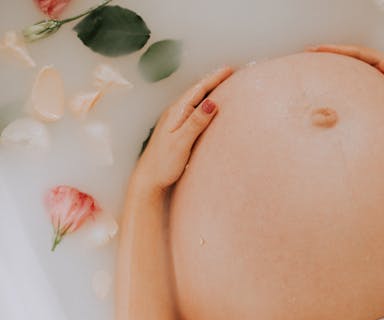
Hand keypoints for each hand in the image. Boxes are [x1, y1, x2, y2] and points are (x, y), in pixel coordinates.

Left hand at [131, 66, 233, 196]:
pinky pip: (193, 111)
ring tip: (222, 85)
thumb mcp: (181, 142)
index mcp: (176, 113)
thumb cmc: (163, 164)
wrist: (147, 180)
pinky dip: (204, 104)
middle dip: (213, 81)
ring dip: (208, 91)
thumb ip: (196, 122)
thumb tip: (211, 102)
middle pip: (197, 92)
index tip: (229, 69)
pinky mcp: (176, 131)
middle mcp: (174, 114)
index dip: (214, 78)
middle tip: (229, 72)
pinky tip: (208, 108)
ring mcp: (174, 122)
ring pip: (195, 101)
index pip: (198, 90)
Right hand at [307, 44, 383, 133]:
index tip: (318, 50)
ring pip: (350, 70)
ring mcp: (375, 81)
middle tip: (307, 53)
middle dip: (329, 54)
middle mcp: (379, 69)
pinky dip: (339, 81)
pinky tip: (328, 87)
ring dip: (332, 66)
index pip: (358, 54)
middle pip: (350, 58)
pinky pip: (353, 83)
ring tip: (313, 66)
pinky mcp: (374, 93)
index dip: (338, 51)